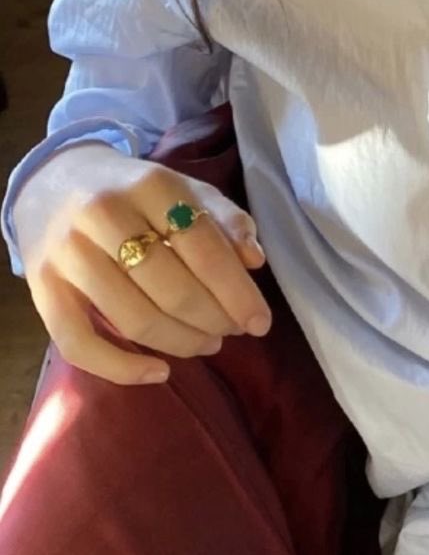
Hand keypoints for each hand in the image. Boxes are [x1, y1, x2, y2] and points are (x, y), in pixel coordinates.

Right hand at [12, 142, 272, 385]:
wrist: (54, 183)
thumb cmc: (134, 192)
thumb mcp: (185, 189)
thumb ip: (225, 219)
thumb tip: (255, 262)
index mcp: (151, 184)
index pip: (203, 247)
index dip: (236, 291)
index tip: (261, 323)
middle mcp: (104, 215)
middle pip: (171, 288)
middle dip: (213, 319)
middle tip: (233, 332)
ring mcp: (68, 253)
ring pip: (133, 318)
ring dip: (180, 342)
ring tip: (207, 344)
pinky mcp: (41, 289)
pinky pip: (79, 344)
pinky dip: (121, 368)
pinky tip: (159, 372)